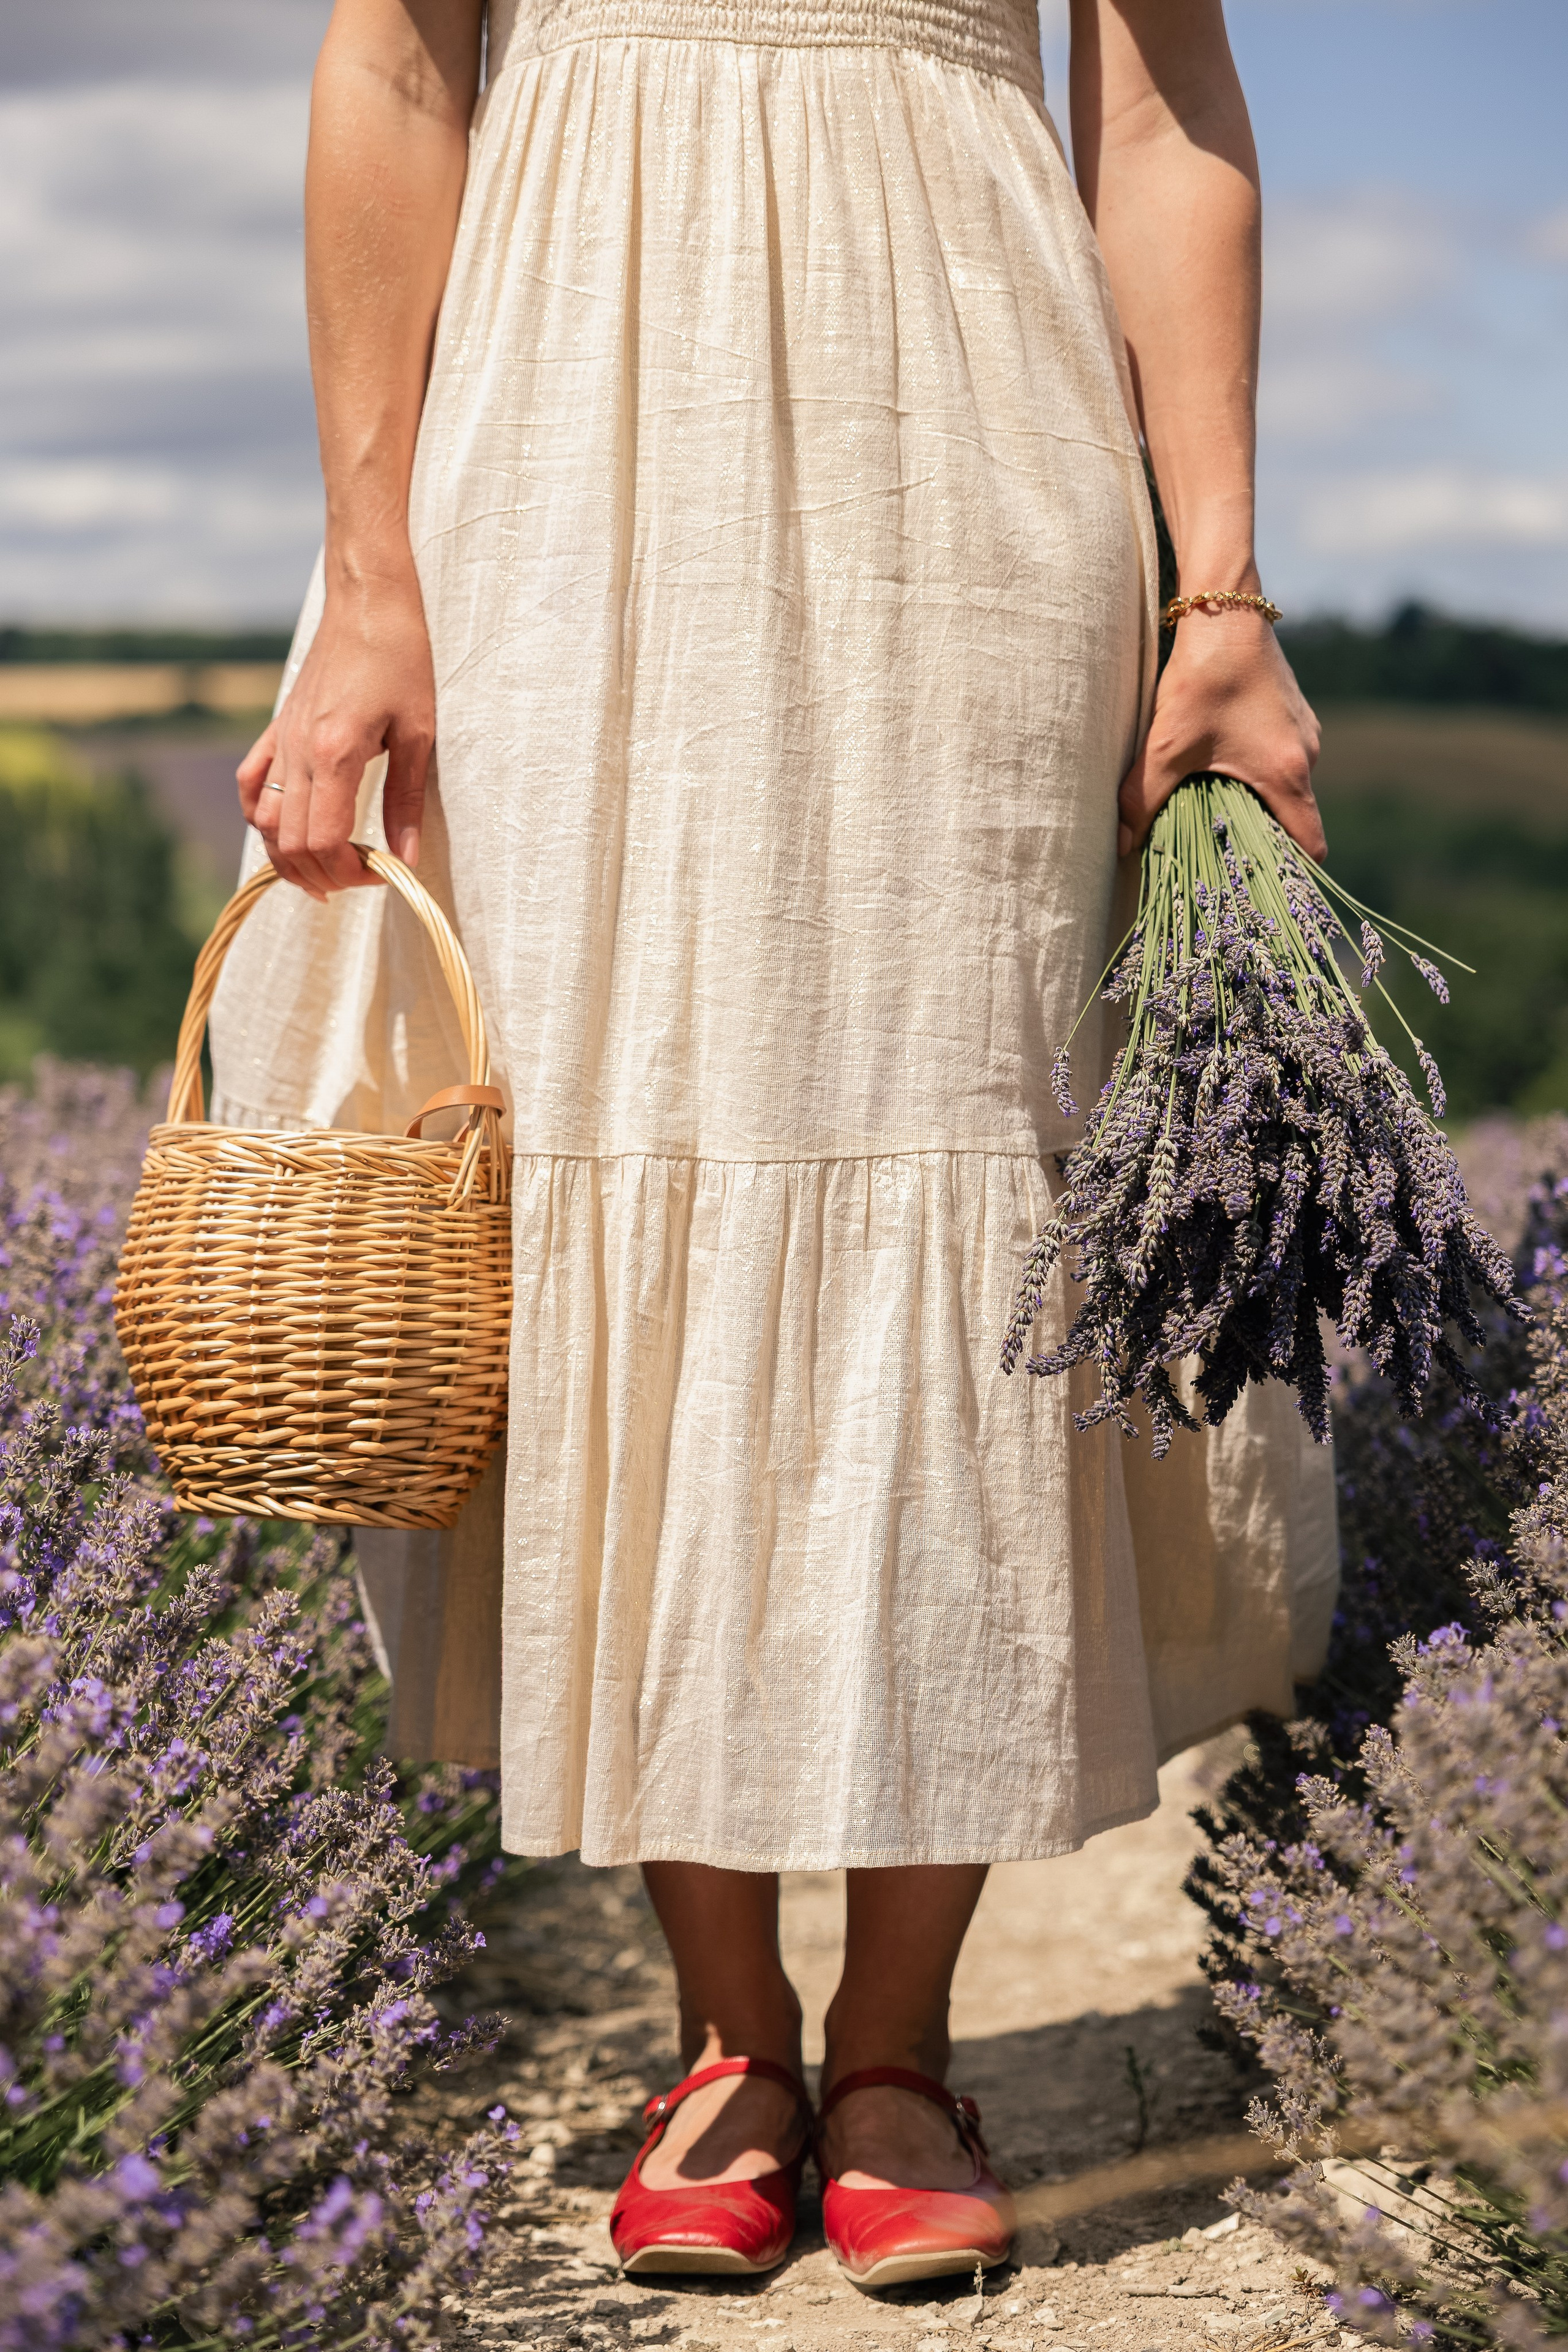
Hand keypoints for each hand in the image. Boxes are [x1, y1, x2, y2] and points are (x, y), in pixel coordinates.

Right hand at [237, 569, 434, 898]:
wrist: (368, 605)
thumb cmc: (401, 660)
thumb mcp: (419, 734)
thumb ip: (406, 802)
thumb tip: (405, 860)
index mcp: (334, 754)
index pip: (323, 842)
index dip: (349, 873)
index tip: (381, 872)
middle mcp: (298, 753)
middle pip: (291, 843)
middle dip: (324, 874)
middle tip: (360, 877)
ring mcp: (280, 742)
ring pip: (263, 823)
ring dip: (290, 857)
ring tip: (326, 871)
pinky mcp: (276, 730)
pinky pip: (250, 787)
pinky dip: (261, 821)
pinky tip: (287, 832)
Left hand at [1118, 610, 1325, 862]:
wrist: (1224, 607)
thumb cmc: (1200, 678)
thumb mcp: (1164, 747)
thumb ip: (1141, 801)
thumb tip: (1120, 845)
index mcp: (1287, 773)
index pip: (1309, 847)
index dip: (1289, 875)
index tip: (1260, 886)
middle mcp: (1307, 754)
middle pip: (1294, 818)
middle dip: (1261, 840)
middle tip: (1222, 855)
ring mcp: (1303, 729)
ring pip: (1285, 786)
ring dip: (1255, 803)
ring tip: (1213, 812)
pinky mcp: (1291, 711)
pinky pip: (1280, 757)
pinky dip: (1256, 773)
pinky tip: (1219, 767)